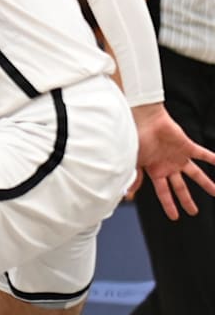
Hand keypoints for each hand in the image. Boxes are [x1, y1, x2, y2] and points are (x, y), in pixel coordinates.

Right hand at [129, 103, 214, 219]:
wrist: (144, 119)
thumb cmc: (135, 139)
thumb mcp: (134, 163)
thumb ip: (135, 179)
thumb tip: (128, 196)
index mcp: (155, 171)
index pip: (164, 193)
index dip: (169, 205)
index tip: (175, 216)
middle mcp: (168, 166)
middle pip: (180, 187)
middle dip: (187, 200)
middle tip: (194, 212)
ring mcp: (178, 156)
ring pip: (195, 174)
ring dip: (206, 183)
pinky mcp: (187, 146)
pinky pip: (203, 155)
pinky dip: (213, 159)